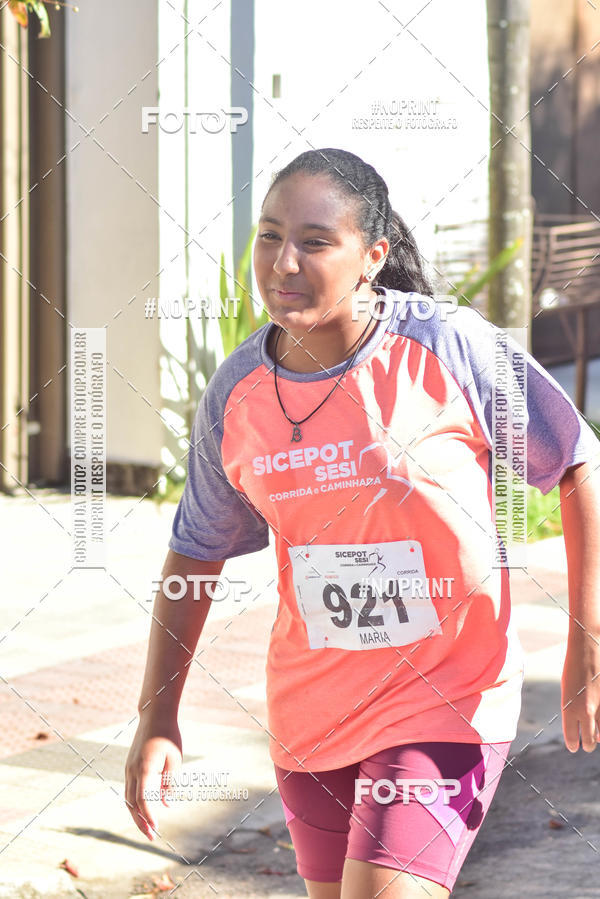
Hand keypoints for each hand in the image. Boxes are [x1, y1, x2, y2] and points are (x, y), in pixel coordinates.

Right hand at [125, 717, 182, 839]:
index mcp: (144, 768)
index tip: (156, 827)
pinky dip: (134, 803)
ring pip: (128, 798)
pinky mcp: (130, 766)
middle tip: (151, 837)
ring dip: (136, 815)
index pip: (142, 798)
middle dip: (140, 822)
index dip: (148, 815)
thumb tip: (167, 803)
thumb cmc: (168, 735)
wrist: (155, 715)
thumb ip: (170, 782)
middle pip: (132, 803)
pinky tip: (143, 811)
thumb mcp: (175, 759)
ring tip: (148, 828)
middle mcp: (132, 770)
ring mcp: (128, 768)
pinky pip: (129, 789)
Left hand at [561, 632, 599, 752]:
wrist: (587, 649)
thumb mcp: (568, 690)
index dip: (573, 744)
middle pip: (590, 741)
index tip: (574, 747)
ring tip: (597, 738)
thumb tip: (580, 723)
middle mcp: (585, 711)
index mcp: (569, 708)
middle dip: (588, 744)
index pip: (572, 737)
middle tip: (587, 745)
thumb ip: (573, 708)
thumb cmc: (574, 668)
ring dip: (599, 737)